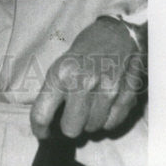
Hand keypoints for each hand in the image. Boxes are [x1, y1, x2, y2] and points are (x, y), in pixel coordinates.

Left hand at [30, 17, 145, 139]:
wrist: (117, 33)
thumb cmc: (85, 49)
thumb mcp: (61, 63)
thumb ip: (54, 90)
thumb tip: (47, 121)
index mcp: (61, 73)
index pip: (41, 114)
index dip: (39, 129)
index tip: (43, 132)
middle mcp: (83, 83)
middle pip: (70, 130)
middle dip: (68, 125)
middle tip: (71, 114)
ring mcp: (107, 91)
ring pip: (92, 128)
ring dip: (89, 121)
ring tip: (90, 103)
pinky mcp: (126, 96)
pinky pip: (111, 124)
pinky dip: (107, 119)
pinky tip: (105, 103)